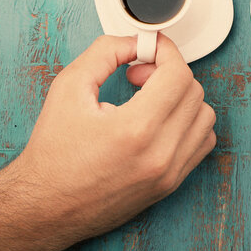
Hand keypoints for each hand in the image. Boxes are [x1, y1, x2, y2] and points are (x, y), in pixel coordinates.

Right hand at [0, 34, 215, 250]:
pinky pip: (202, 141)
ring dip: (182, 97)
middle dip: (168, 72)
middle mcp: (159, 154)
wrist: (45, 208)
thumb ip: (106, 52)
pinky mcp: (172, 183)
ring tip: (150, 99)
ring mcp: (169, 173)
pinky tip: (161, 120)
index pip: (178, 75)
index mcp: (135, 130)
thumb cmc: (53, 154)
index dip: (166, 52)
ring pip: (204, 115)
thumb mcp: (69, 87)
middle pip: (193, 91)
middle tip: (139, 75)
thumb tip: (137, 42)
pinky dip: (189, 123)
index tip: (153, 48)